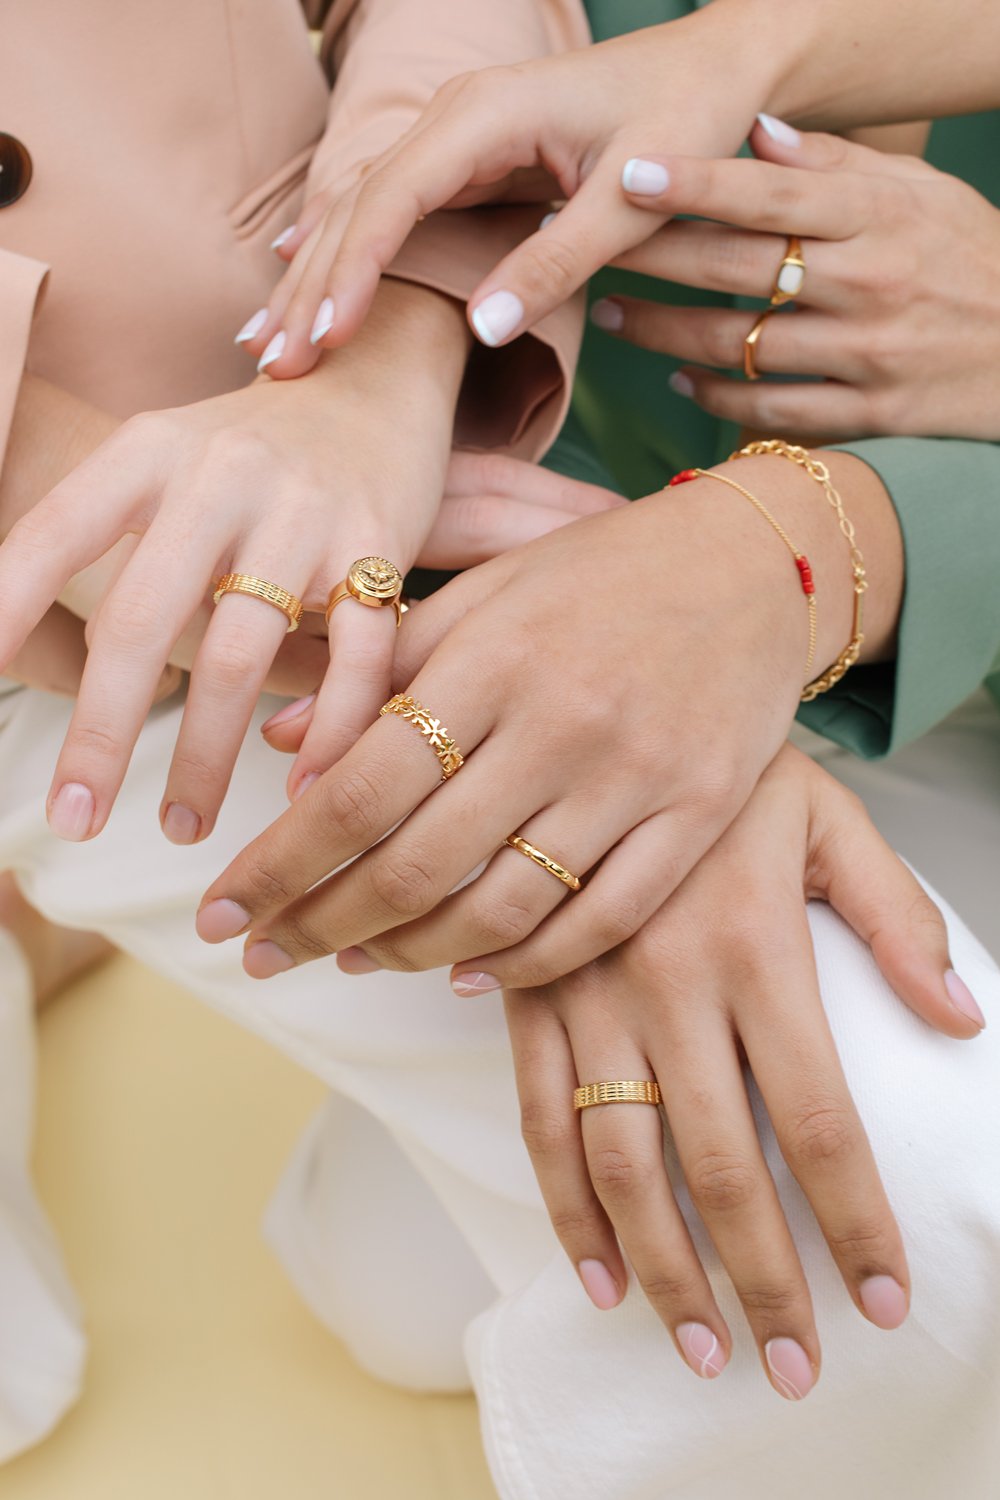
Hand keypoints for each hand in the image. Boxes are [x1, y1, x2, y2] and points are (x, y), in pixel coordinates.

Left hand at [0, 280, 466, 843]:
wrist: (374, 385)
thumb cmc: (248, 452)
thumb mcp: (164, 459)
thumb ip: (108, 537)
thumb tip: (13, 641)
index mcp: (148, 450)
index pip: (53, 532)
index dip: (8, 608)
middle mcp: (219, 474)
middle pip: (144, 619)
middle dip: (102, 733)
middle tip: (76, 817)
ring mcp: (302, 510)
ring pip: (240, 653)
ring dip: (203, 756)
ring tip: (181, 825)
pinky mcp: (378, 544)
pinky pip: (353, 659)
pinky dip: (327, 732)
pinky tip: (298, 788)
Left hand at [195, 448, 902, 979]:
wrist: (756, 564)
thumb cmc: (602, 573)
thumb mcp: (486, 589)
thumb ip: (383, 665)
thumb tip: (279, 747)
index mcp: (494, 658)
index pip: (360, 788)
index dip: (280, 863)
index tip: (223, 911)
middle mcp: (562, 725)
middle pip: (418, 864)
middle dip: (321, 924)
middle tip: (265, 953)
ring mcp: (637, 779)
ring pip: (504, 909)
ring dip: (411, 953)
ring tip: (354, 957)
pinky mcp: (698, 819)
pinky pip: (601, 922)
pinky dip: (525, 962)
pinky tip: (467, 973)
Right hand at [234, 2, 794, 373]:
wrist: (714, 69)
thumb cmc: (684, 124)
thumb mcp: (632, 200)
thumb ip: (558, 262)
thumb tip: (481, 329)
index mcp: (487, 115)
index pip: (393, 199)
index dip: (353, 273)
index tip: (325, 339)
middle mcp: (455, 117)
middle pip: (357, 205)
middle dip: (311, 285)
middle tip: (271, 362)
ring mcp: (455, 137)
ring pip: (361, 208)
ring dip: (314, 276)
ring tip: (264, 342)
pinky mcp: (466, 160)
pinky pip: (388, 210)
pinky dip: (344, 255)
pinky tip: (301, 282)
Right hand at [504, 744, 985, 1399]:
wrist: (606, 697)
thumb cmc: (732, 765)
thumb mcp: (832, 819)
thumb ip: (899, 921)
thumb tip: (963, 1026)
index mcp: (754, 947)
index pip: (819, 1121)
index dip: (853, 1223)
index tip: (883, 1301)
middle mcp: (667, 985)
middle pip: (721, 1167)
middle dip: (762, 1280)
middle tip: (793, 1368)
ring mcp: (587, 994)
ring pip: (623, 1162)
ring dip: (665, 1267)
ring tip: (703, 1350)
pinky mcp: (529, 994)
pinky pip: (539, 1117)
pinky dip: (566, 1206)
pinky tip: (599, 1276)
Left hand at [589, 121, 999, 438]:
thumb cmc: (972, 259)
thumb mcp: (925, 192)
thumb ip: (840, 164)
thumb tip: (757, 132)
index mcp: (882, 215)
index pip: (772, 194)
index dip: (696, 182)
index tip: (627, 173)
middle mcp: (871, 283)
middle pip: (738, 267)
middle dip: (652, 257)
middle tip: (586, 249)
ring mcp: (867, 355)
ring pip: (740, 345)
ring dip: (664, 333)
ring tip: (614, 314)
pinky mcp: (867, 415)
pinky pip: (772, 413)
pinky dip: (718, 399)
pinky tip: (680, 382)